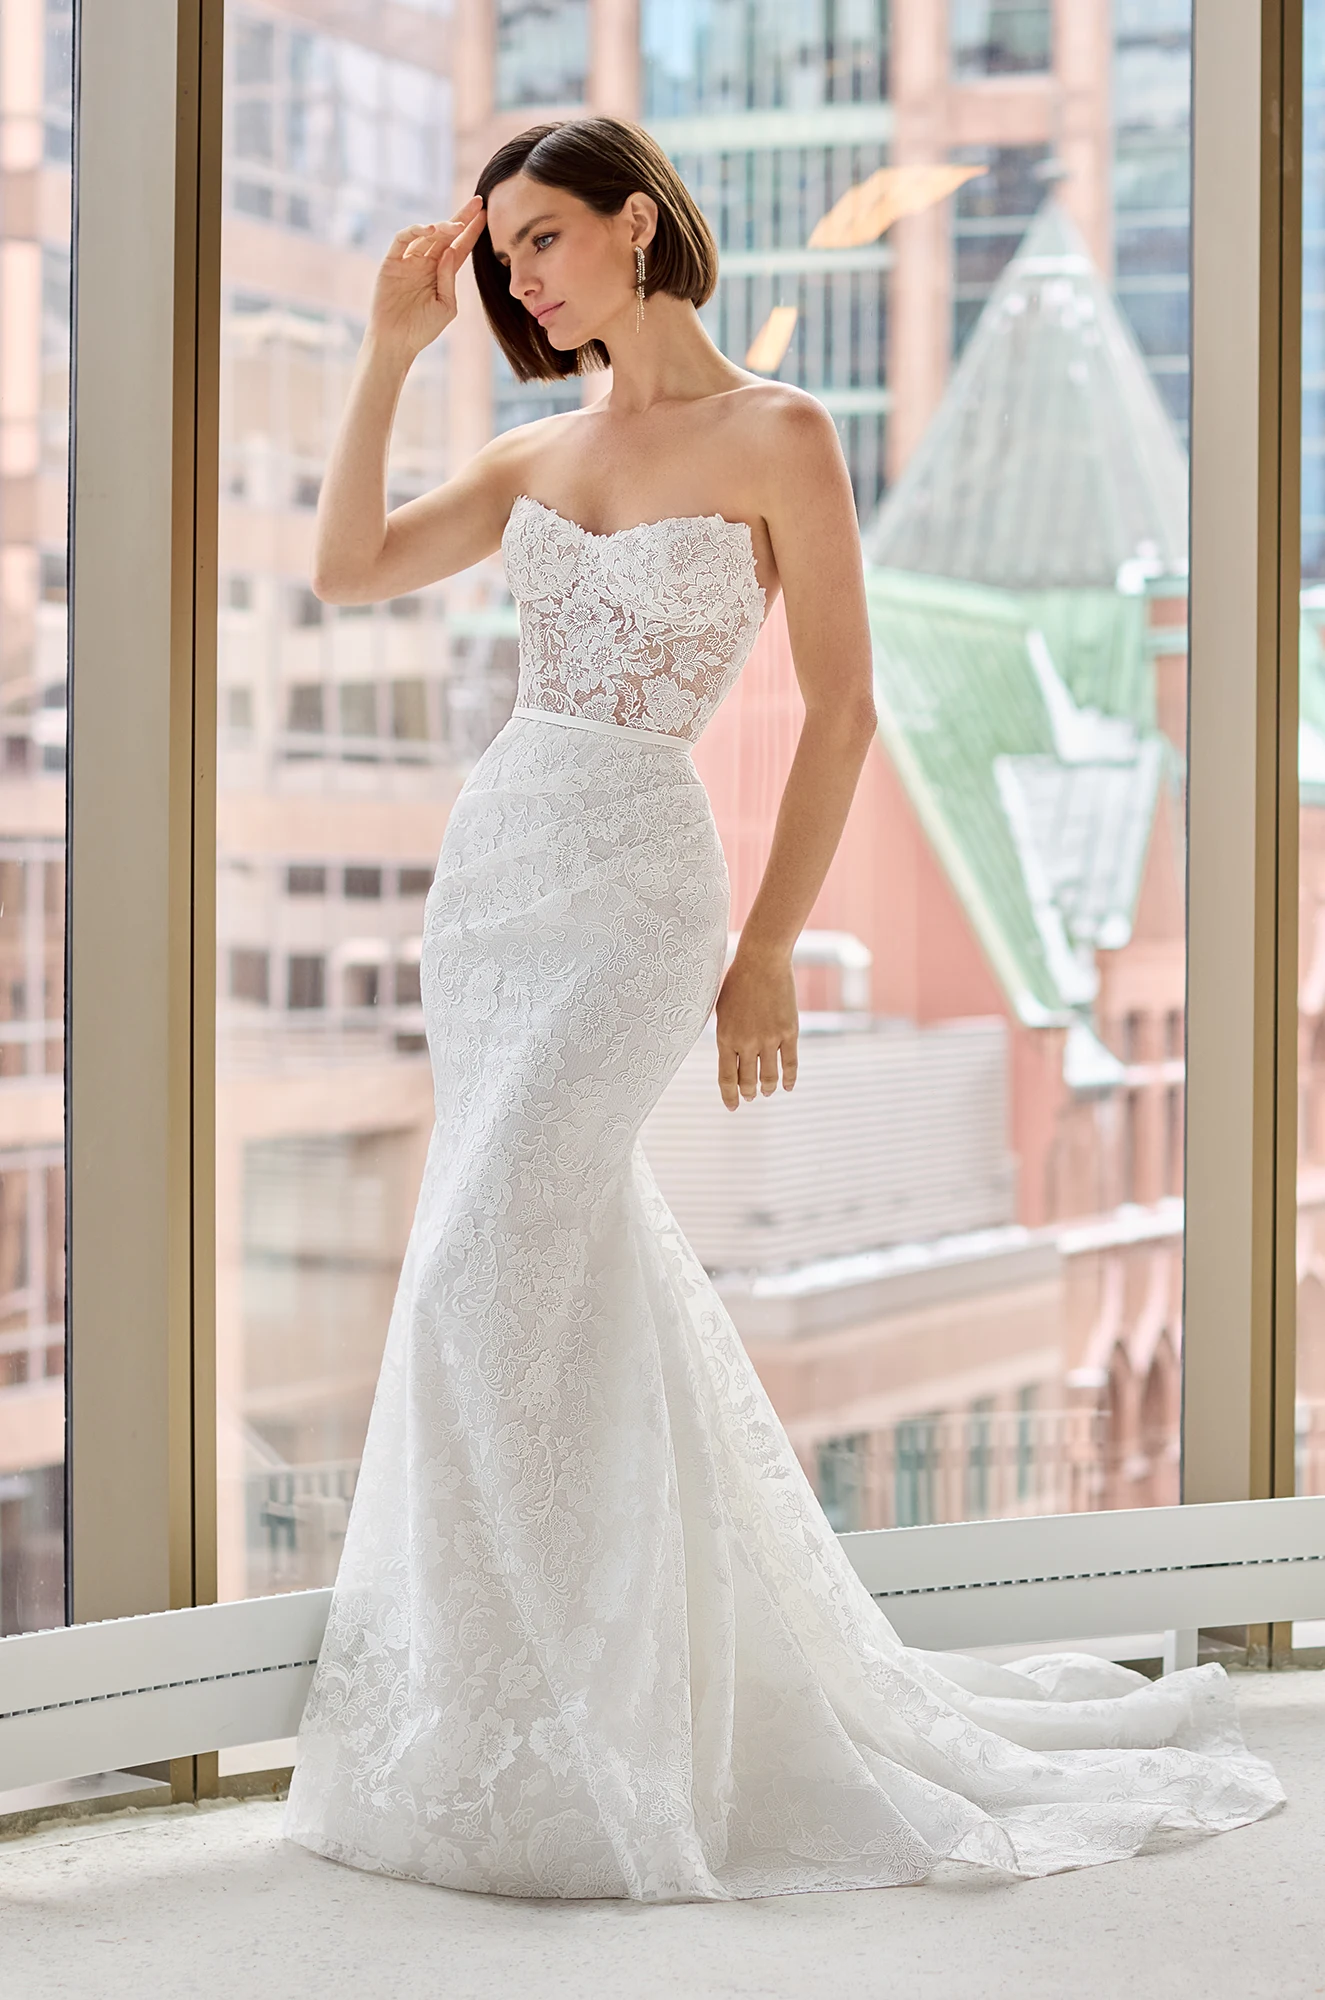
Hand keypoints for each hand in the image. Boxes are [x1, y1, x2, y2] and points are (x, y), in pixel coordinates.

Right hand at [367, 196, 486, 358]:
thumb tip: (449, 250)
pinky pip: (402, 239)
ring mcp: (409, 260)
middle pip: (446, 234)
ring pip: (427, 234)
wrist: (396, 342)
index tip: (486, 214)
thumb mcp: (446, 306)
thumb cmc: (422, 329)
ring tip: (455, 225)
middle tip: (477, 202)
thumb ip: (449, 278)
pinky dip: (415, 231)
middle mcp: (426, 263)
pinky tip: (430, 230)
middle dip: (461, 217)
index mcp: (442, 273)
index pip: (460, 247)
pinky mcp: (392, 261)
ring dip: (442, 226)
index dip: (472, 231)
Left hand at [714, 948, 798, 1110]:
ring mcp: (770, 1038)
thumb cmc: (737, 982)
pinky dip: (789, 1079)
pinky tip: (788, 1086)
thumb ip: (726, 1035)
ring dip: (767, 1088)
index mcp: (726, 1038)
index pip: (727, 1078)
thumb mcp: (722, 1010)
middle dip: (747, 1093)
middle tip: (749, 1097)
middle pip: (748, 1080)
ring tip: (766, 1092)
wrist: (762, 961)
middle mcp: (747, 1042)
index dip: (730, 1096)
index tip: (732, 1106)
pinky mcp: (789, 1032)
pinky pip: (790, 1063)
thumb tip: (730, 1058)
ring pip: (769, 1076)